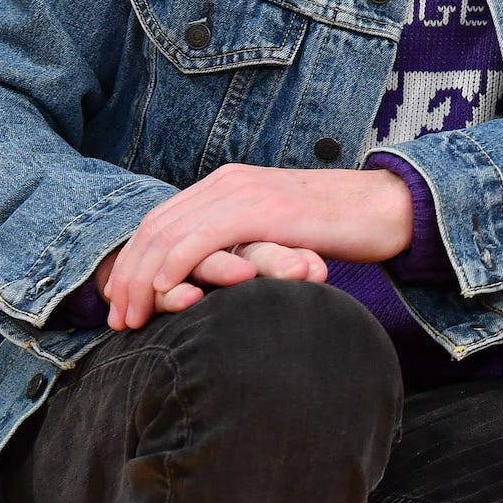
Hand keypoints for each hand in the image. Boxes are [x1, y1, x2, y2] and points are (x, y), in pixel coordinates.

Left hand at [104, 163, 412, 329]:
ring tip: (132, 317)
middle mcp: (228, 182)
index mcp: (227, 184)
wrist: (386, 207)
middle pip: (154, 227)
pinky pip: (203, 236)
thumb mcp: (277, 232)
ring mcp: (245, 191)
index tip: (120, 304)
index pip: (160, 221)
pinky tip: (163, 290)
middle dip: (126, 276)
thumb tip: (216, 277)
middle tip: (115, 320)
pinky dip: (174, 264)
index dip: (131, 263)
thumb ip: (243, 242)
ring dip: (142, 279)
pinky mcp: (263, 209)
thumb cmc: (338, 227)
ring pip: (169, 233)